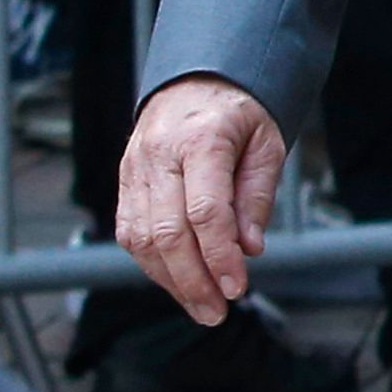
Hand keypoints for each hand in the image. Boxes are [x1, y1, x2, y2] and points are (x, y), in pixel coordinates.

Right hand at [115, 75, 285, 325]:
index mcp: (201, 139)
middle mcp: (158, 155)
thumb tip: (250, 248)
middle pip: (167, 232)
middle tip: (218, 311)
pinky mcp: (123, 182)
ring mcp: (134, 169)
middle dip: (193, 280)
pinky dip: (152, 264)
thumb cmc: (240, 113)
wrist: (196, 80)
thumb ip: (257, 195)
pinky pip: (129, 232)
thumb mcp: (267, 143)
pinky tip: (179, 281)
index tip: (238, 287)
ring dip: (170, 280)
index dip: (219, 255)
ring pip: (140, 238)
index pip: (204, 210)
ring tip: (201, 306)